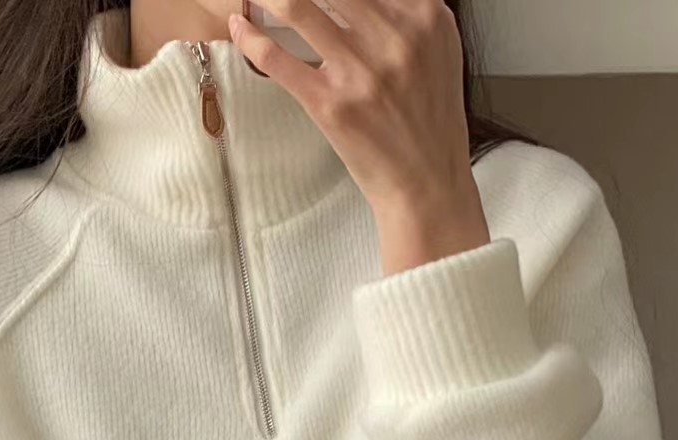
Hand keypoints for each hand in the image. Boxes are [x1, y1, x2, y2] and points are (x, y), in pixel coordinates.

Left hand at [227, 0, 491, 266]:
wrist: (425, 184)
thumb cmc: (428, 120)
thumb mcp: (438, 50)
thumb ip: (408, 11)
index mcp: (425, 16)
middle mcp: (394, 37)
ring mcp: (359, 72)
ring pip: (296, 6)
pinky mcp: (329, 105)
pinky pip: (277, 59)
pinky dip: (250, 38)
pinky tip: (239, 26)